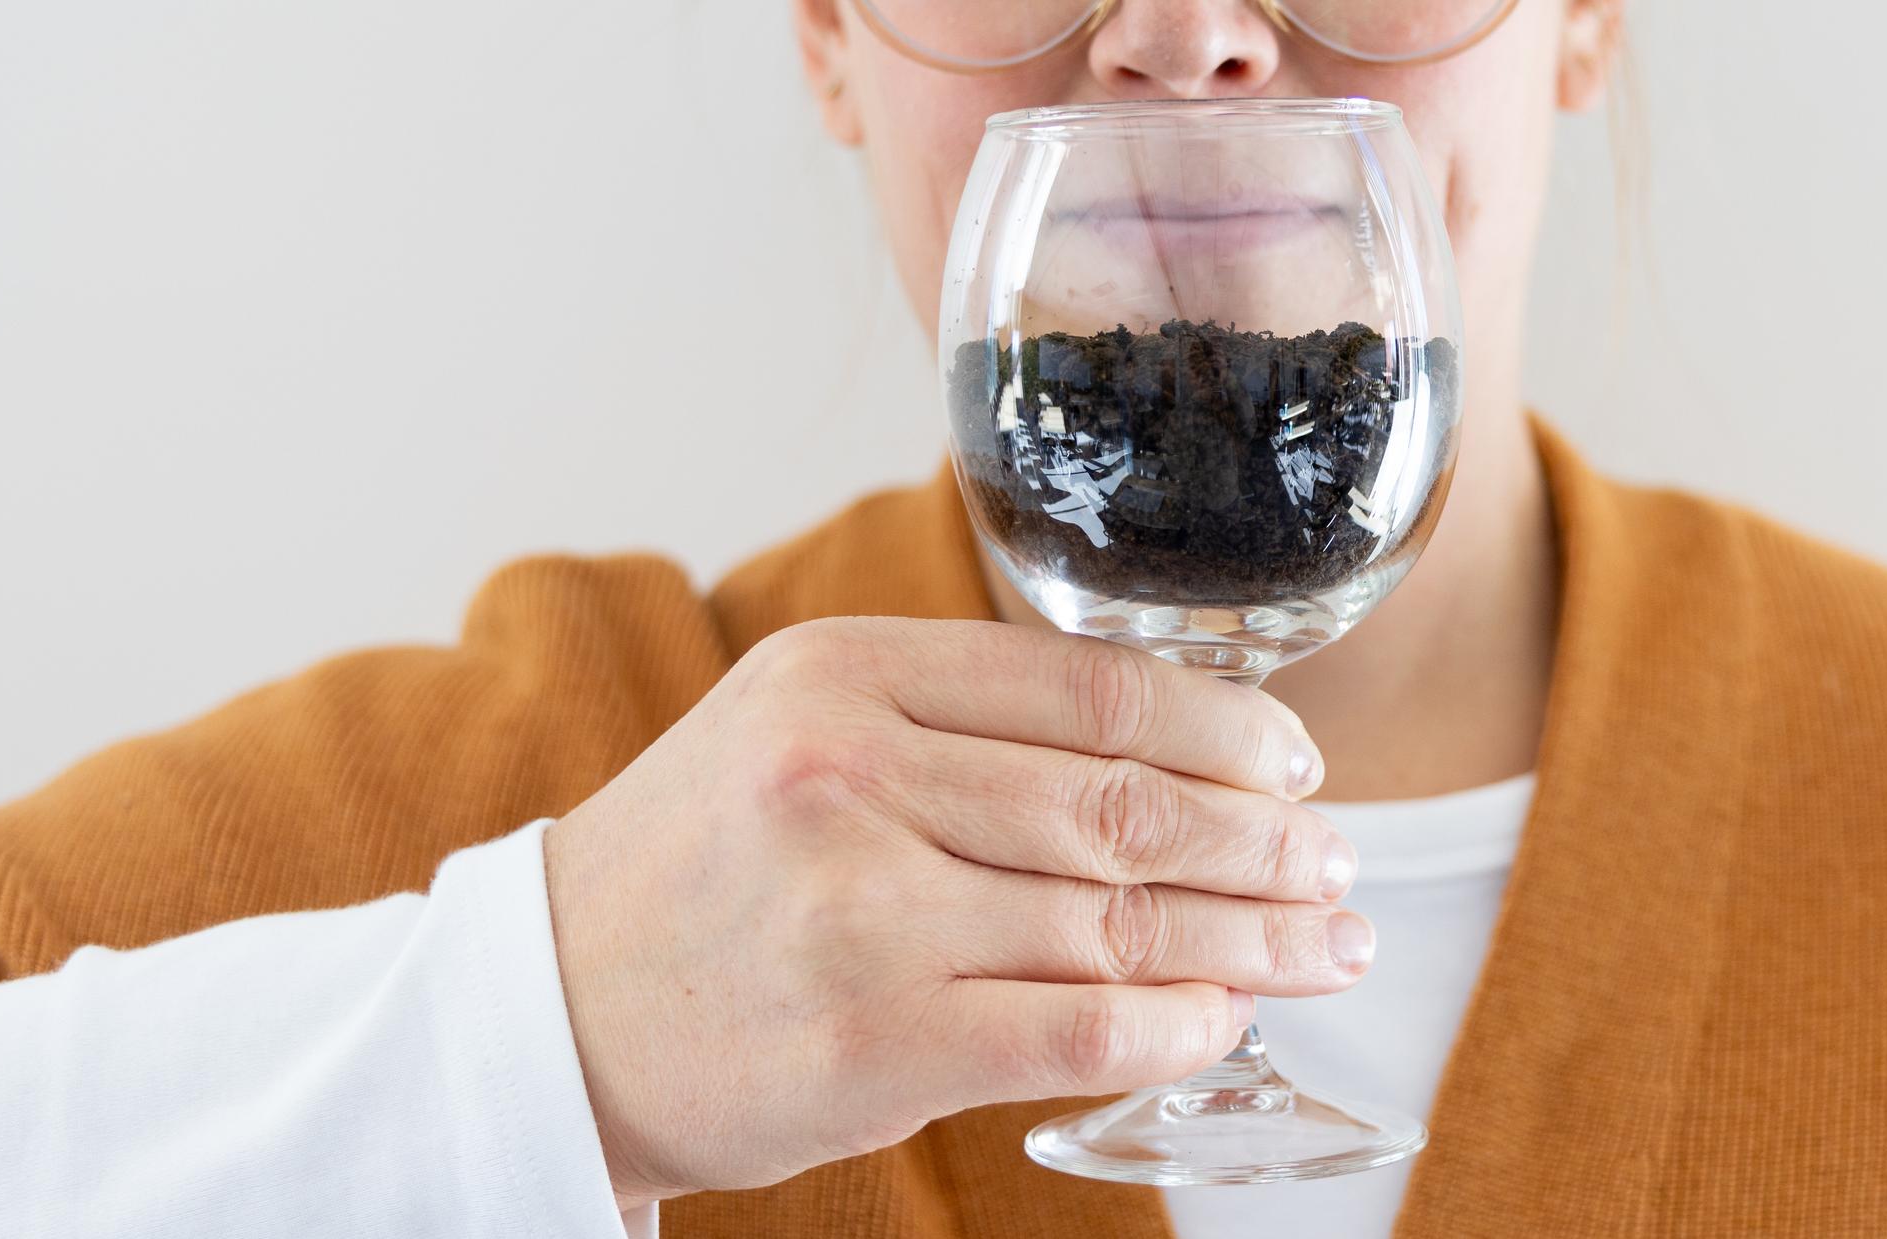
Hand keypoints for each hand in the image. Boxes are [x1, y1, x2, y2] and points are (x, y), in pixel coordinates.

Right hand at [540, 617, 1366, 1203]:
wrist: (549, 1014)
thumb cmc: (697, 876)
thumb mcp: (792, 732)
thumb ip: (952, 721)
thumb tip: (1175, 754)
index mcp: (843, 675)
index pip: (1091, 689)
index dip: (1225, 733)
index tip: (1297, 767)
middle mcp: (852, 777)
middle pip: (1126, 803)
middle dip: (1265, 842)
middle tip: (1338, 866)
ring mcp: (861, 912)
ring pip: (1119, 917)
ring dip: (1252, 939)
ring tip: (1325, 947)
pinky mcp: (871, 1040)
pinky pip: (1077, 1028)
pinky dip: (1175, 1026)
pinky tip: (1224, 1019)